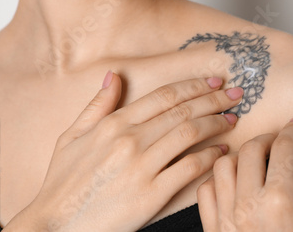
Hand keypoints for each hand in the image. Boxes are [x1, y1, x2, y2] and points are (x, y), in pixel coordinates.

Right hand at [3, 72, 242, 231]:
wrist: (55, 224)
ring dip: (216, 124)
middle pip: (183, 111)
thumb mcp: (71, 137)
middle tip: (237, 94)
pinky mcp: (151, 194)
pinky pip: (189, 169)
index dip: (194, 86)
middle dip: (215, 100)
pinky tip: (223, 152)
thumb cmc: (63, 182)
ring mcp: (142, 167)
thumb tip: (114, 75)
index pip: (165, 96)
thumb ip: (97, 105)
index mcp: (114, 124)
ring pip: (190, 135)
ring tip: (233, 120)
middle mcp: (130, 140)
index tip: (214, 82)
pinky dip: (210, 157)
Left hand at [197, 118, 292, 231]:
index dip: (292, 130)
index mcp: (282, 199)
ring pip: (224, 164)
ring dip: (241, 156)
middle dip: (268, 138)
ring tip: (258, 161)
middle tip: (280, 142)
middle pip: (252, 149)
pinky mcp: (214, 230)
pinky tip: (235, 181)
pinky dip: (218, 179)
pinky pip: (206, 190)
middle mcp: (249, 205)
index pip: (284, 147)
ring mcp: (227, 218)